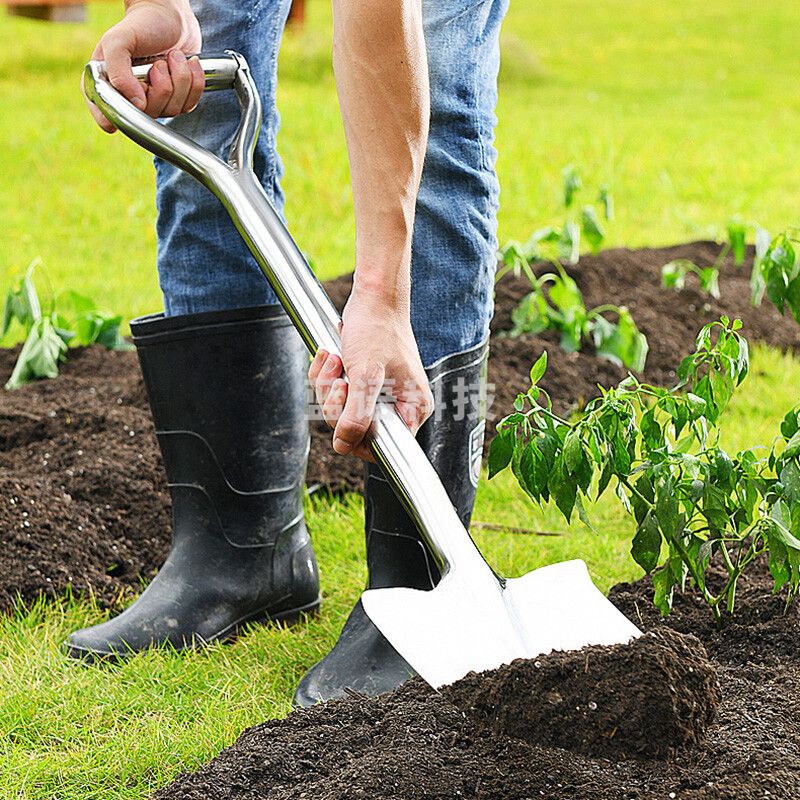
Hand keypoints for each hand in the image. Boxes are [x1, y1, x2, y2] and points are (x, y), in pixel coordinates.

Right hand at [83, 0, 202, 132]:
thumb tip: (138, 105)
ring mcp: (155, 102)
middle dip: (161, 84)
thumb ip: (118, 72)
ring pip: (173, 110)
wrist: (170, 16)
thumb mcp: (118, 41)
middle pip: (149, 114)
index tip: (140, 93)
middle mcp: (130, 98)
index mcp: (107, 85)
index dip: (126, 111)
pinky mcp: (178, 100)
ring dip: (179, 79)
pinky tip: (186, 65)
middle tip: (159, 63)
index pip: (108, 117)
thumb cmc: (141, 25)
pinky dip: (194, 83)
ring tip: (172, 58)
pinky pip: (190, 105)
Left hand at [308, 288, 433, 460]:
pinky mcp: (362, 383)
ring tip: (335, 361)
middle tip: (341, 379)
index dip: (358, 437)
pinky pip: (335, 395)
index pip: (384, 446)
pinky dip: (325, 377)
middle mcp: (398, 405)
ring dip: (327, 387)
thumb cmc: (378, 330)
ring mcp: (379, 394)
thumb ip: (357, 414)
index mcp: (412, 408)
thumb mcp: (366, 375)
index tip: (346, 415)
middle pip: (356, 431)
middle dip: (337, 404)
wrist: (372, 299)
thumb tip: (344, 445)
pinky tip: (331, 357)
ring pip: (341, 412)